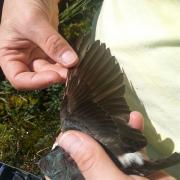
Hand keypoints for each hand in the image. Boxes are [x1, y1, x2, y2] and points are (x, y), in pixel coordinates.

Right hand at [0, 0, 77, 89]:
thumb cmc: (23, 2)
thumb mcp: (33, 22)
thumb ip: (51, 43)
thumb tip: (70, 62)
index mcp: (9, 55)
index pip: (19, 79)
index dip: (36, 82)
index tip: (54, 76)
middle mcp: (22, 58)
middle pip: (38, 75)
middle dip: (54, 75)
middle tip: (70, 72)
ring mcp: (37, 54)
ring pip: (50, 69)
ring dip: (63, 70)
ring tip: (74, 67)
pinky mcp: (49, 50)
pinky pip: (58, 61)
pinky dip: (66, 63)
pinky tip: (74, 62)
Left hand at [56, 112, 173, 179]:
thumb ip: (91, 163)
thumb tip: (66, 137)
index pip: (63, 167)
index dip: (63, 149)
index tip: (68, 130)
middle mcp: (97, 177)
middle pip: (86, 154)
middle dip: (89, 134)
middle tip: (88, 114)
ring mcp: (116, 171)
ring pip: (108, 147)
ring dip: (112, 129)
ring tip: (111, 113)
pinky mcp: (135, 167)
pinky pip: (130, 147)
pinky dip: (133, 132)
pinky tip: (135, 118)